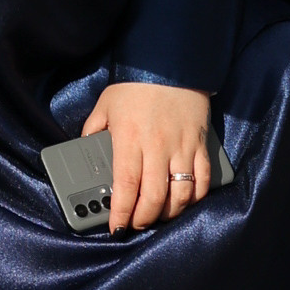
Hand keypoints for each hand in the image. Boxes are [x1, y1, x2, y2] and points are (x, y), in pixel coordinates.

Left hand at [86, 79, 214, 231]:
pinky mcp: (200, 144)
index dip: (120, 213)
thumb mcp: (105, 105)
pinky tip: (185, 202)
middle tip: (135, 224)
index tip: (115, 228)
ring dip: (169, 213)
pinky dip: (196, 197)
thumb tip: (87, 152)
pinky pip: (203, 179)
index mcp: (130, 138)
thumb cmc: (134, 85)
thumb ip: (94, 131)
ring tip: (158, 216)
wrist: (170, 61)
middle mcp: (157, 146)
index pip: (126, 186)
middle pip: (154, 197)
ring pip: (181, 194)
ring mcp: (182, 146)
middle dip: (143, 219)